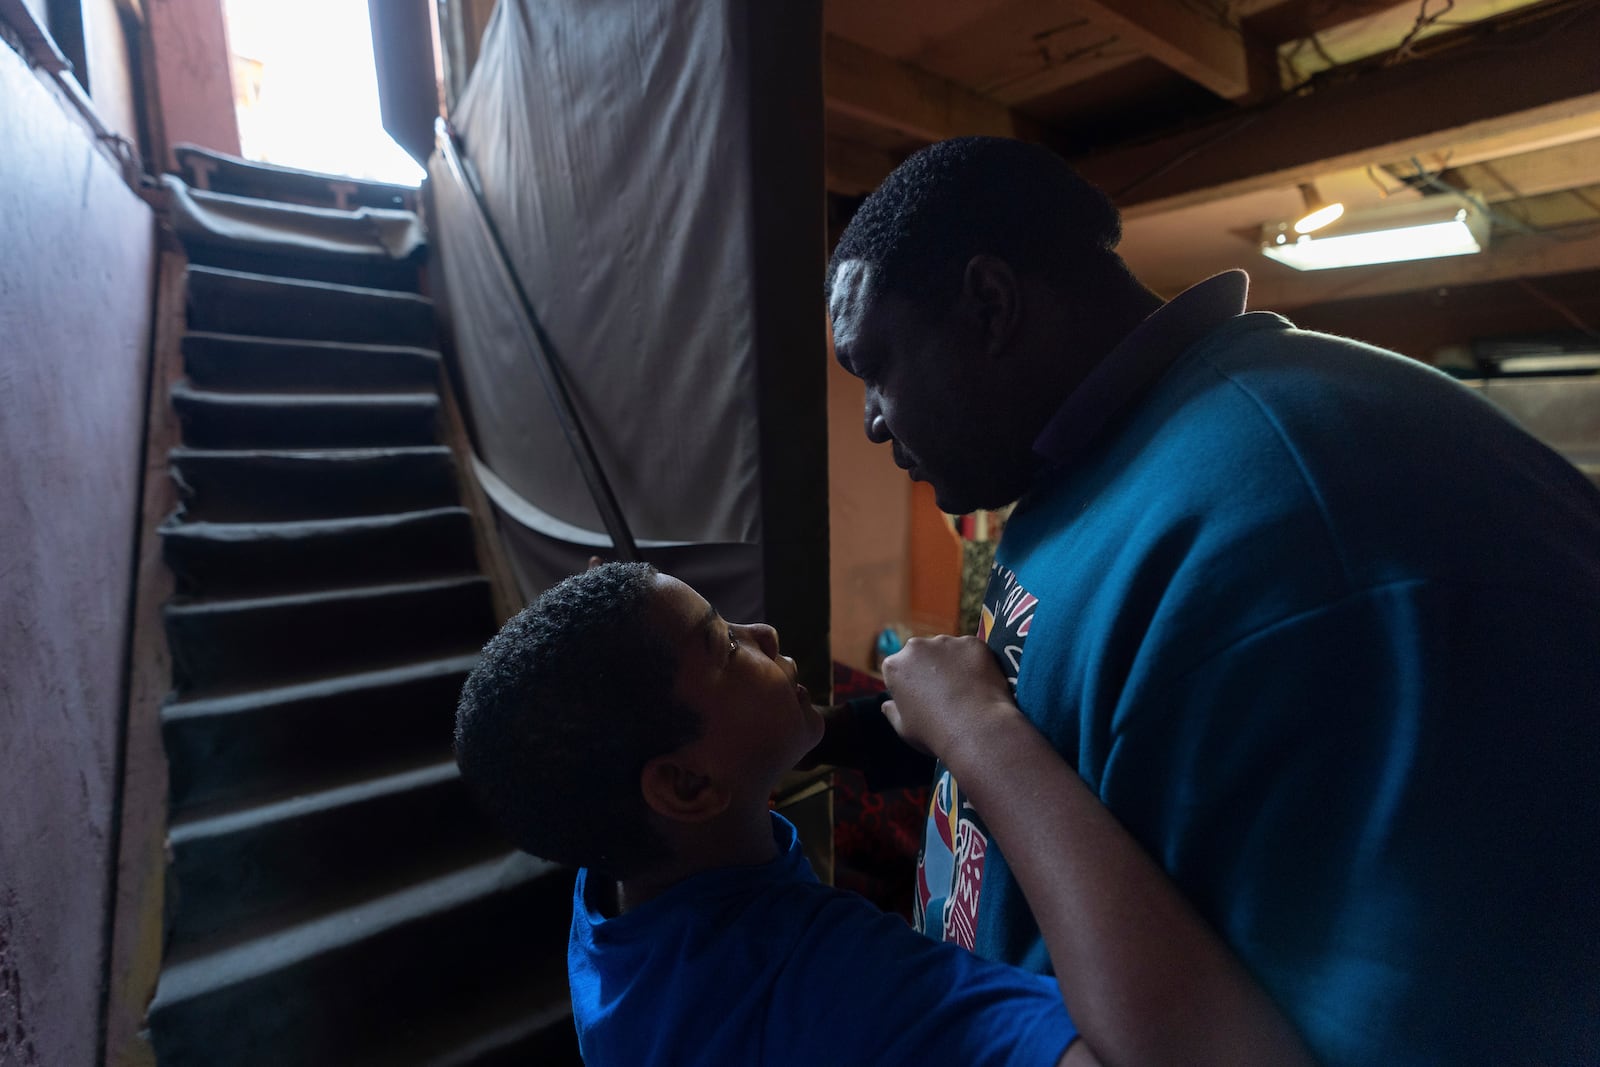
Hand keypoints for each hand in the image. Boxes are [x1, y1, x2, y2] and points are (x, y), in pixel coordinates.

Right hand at [880, 635, 1021, 763]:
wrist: (976, 729)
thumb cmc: (935, 733)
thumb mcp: (904, 729)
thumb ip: (892, 712)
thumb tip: (887, 705)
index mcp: (894, 666)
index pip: (898, 670)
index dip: (910, 686)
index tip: (923, 700)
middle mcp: (916, 647)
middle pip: (922, 655)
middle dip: (930, 669)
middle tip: (946, 694)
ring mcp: (946, 642)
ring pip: (948, 651)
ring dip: (953, 664)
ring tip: (966, 691)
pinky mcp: (972, 643)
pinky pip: (972, 651)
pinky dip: (975, 663)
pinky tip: (980, 684)